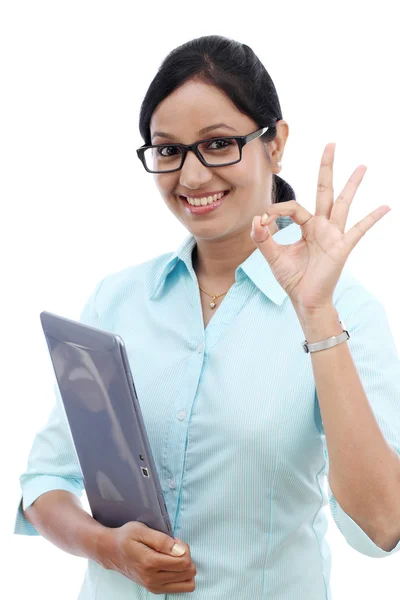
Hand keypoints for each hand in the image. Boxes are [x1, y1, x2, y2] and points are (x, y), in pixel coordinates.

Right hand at [96, 521, 195, 593]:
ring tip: (172, 557)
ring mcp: (153, 587)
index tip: (174, 541)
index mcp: (150, 563)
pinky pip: (180, 588)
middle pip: (188, 573)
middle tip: (173, 547)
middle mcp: (152, 579)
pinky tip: (170, 565)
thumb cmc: (126, 538)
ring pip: (187, 583)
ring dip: (185, 568)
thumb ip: (162, 540)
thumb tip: (181, 551)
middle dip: (186, 557)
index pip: (184, 562)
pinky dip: (181, 576)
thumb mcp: (142, 531)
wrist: (110, 551)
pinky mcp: (154, 589)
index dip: (184, 548)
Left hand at [250, 143, 390, 310]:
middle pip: (324, 191)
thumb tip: (256, 219)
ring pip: (343, 204)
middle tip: (331, 144)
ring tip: (362, 166)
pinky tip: (386, 207)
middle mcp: (322, 226)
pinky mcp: (341, 247)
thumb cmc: (292, 278)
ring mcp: (333, 235)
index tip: (263, 221)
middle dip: (327, 168)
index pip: (293, 207)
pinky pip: (358, 230)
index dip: (277, 210)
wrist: (305, 300)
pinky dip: (372, 219)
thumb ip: (263, 239)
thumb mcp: (273, 257)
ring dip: (352, 184)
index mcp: (306, 226)